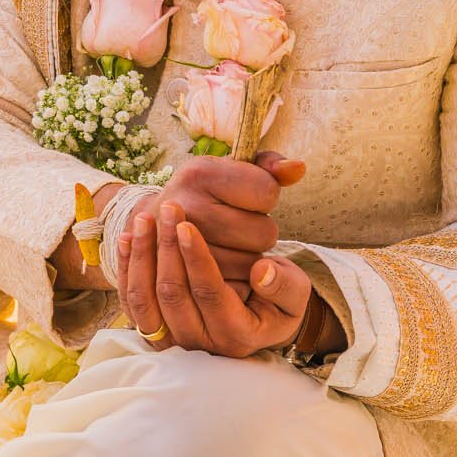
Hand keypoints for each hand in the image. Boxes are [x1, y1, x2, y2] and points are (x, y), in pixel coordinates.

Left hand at [117, 200, 312, 357]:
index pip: (209, 293)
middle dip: (167, 247)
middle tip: (168, 208)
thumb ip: (285, 284)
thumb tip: (261, 270)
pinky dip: (126, 269)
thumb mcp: (295, 293)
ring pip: (146, 299)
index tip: (186, 226)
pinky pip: (132, 302)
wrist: (258, 317)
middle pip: (173, 293)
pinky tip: (127, 237)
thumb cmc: (278, 299)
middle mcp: (202, 342)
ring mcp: (175, 339)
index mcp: (238, 334)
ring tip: (145, 217)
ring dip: (143, 255)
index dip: (196, 258)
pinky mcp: (156, 330)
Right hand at [125, 149, 305, 288]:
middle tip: (237, 227)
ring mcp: (179, 247)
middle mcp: (186, 206)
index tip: (246, 198)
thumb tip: (298, 168)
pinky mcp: (181, 280)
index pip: (268, 191)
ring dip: (249, 261)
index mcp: (200, 173)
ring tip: (227, 246)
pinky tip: (222, 268)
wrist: (157, 229)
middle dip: (260, 233)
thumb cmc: (207, 195)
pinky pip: (235, 288)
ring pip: (252, 265)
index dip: (266, 198)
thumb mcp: (232, 172)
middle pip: (265, 233)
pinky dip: (236, 282)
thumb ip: (270, 167)